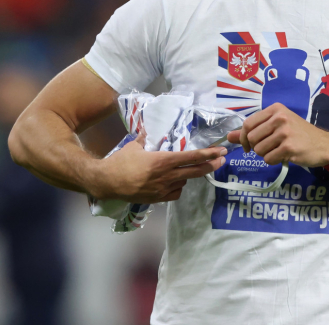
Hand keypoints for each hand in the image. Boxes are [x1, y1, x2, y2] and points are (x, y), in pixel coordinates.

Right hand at [91, 135, 226, 202]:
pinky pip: (176, 192)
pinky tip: (175, 181)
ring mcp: (163, 189)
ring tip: (189, 169)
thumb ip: (147, 137)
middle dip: (211, 165)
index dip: (209, 154)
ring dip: (190, 175)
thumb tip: (152, 128)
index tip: (220, 151)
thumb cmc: (120, 162)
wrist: (106, 183)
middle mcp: (166, 176)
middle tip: (222, 160)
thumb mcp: (135, 145)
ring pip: (185, 181)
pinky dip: (178, 186)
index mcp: (162, 161)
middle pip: (196, 171)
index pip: (192, 157)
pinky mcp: (157, 199)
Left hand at [227, 103, 328, 166]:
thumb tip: (228, 137)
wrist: (323, 144)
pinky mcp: (289, 147)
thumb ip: (253, 131)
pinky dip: (273, 161)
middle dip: (256, 147)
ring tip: (278, 151)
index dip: (244, 137)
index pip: (248, 124)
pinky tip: (284, 156)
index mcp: (275, 109)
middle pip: (252, 138)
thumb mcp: (277, 126)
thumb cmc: (299, 134)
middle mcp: (280, 118)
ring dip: (265, 155)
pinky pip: (268, 159)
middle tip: (269, 148)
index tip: (248, 145)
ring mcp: (285, 132)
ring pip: (259, 150)